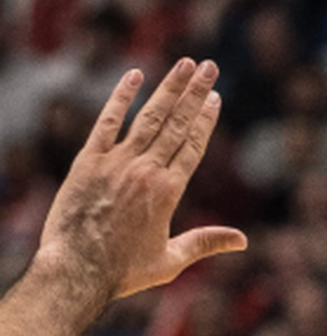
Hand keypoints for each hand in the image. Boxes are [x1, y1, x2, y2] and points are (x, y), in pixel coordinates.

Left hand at [38, 60, 246, 299]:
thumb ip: (205, 242)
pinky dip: (121, 98)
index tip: (216, 96)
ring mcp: (116, 163)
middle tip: (209, 66)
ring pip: (149, 117)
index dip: (206, 118)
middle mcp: (146, 170)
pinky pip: (106, 123)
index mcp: (169, 191)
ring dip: (169, 88)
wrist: (74, 272)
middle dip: (195, 92)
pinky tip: (134, 76)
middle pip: (177, 123)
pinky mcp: (88, 162)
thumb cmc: (122, 272)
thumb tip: (243, 241)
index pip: (193, 145)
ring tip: (185, 64)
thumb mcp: (170, 261)